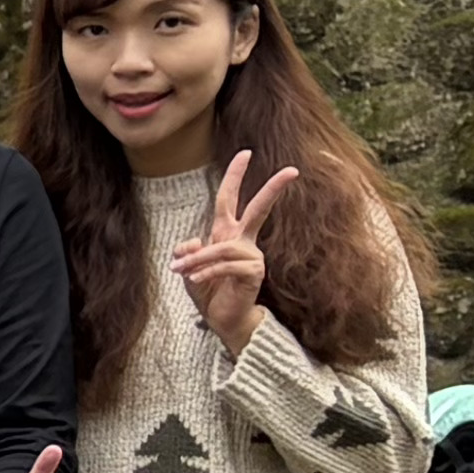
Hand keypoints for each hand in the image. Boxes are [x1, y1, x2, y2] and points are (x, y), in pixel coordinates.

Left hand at [172, 145, 283, 352]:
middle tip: (293, 170)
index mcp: (228, 234)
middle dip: (273, 189)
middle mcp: (243, 242)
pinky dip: (207, 272)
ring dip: (198, 260)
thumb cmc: (208, 291)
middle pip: (258, 210)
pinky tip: (195, 280)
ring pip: (223, 248)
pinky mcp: (254, 274)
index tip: (245, 153)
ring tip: (180, 271)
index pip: (231, 199)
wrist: (222, 319)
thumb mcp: (189, 267)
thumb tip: (196, 241)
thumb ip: (188, 251)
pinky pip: (227, 266)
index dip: (236, 176)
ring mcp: (252, 257)